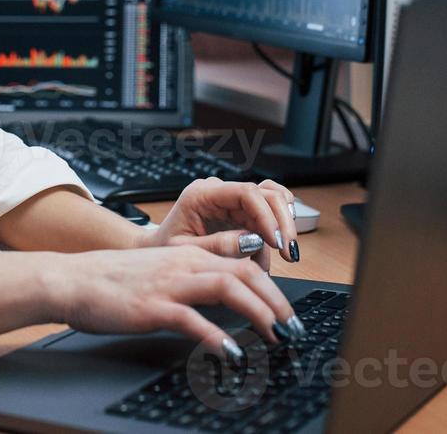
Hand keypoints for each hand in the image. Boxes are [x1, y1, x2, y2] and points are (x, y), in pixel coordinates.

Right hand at [43, 245, 303, 355]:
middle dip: (278, 302)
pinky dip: (216, 336)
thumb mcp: (163, 265)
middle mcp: (185, 263)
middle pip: (246, 272)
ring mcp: (170, 284)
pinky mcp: (153, 307)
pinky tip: (231, 353)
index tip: (290, 314)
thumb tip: (236, 270)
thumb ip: (199, 265)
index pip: (245, 262)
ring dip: (259, 313)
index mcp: (189, 254)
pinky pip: (192, 319)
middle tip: (295, 330)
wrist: (72, 280)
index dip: (275, 287)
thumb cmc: (115, 279)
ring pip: (227, 287)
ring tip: (277, 338)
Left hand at [148, 177, 300, 270]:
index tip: (277, 241)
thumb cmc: (165, 247)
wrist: (158, 248)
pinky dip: (275, 232)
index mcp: (202, 194)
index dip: (267, 215)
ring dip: (284, 225)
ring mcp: (231, 200)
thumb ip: (217, 246)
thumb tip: (252, 239)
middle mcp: (220, 191)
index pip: (246, 192)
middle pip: (265, 193)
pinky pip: (267, 215)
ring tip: (285, 255)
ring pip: (272, 200)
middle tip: (289, 251)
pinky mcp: (239, 212)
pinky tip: (273, 254)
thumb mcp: (186, 251)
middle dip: (282, 221)